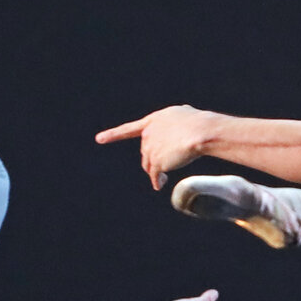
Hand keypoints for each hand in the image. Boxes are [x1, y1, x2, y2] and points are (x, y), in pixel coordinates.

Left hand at [96, 105, 218, 190]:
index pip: (129, 129)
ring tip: (164, 178)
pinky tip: (160, 185)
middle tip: (165, 165)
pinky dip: (157, 181)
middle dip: (153, 159)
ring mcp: (150, 148)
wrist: (200, 132)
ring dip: (155, 172)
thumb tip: (182, 119)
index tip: (99, 139)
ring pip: (149, 164)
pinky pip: (155, 175)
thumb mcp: (184, 115)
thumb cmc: (199, 123)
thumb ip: (177, 121)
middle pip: (146, 152)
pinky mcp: (156, 162)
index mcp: (153, 121)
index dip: (113, 135)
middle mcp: (148, 134)